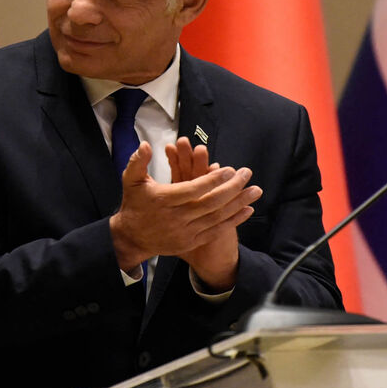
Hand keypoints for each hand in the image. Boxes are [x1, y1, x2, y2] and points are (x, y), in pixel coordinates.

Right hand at [108, 140, 260, 278]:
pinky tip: (247, 210)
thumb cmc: (134, 204)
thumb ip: (138, 161)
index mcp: (164, 200)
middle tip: (247, 173)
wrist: (131, 237)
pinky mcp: (191, 242)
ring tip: (255, 190)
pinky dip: (233, 220)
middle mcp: (177, 218)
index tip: (229, 169)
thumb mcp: (130, 180)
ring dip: (239, 203)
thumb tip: (145, 145)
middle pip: (211, 202)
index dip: (212, 180)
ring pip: (217, 217)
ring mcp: (185, 232)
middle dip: (233, 187)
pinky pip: (216, 230)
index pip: (193, 189)